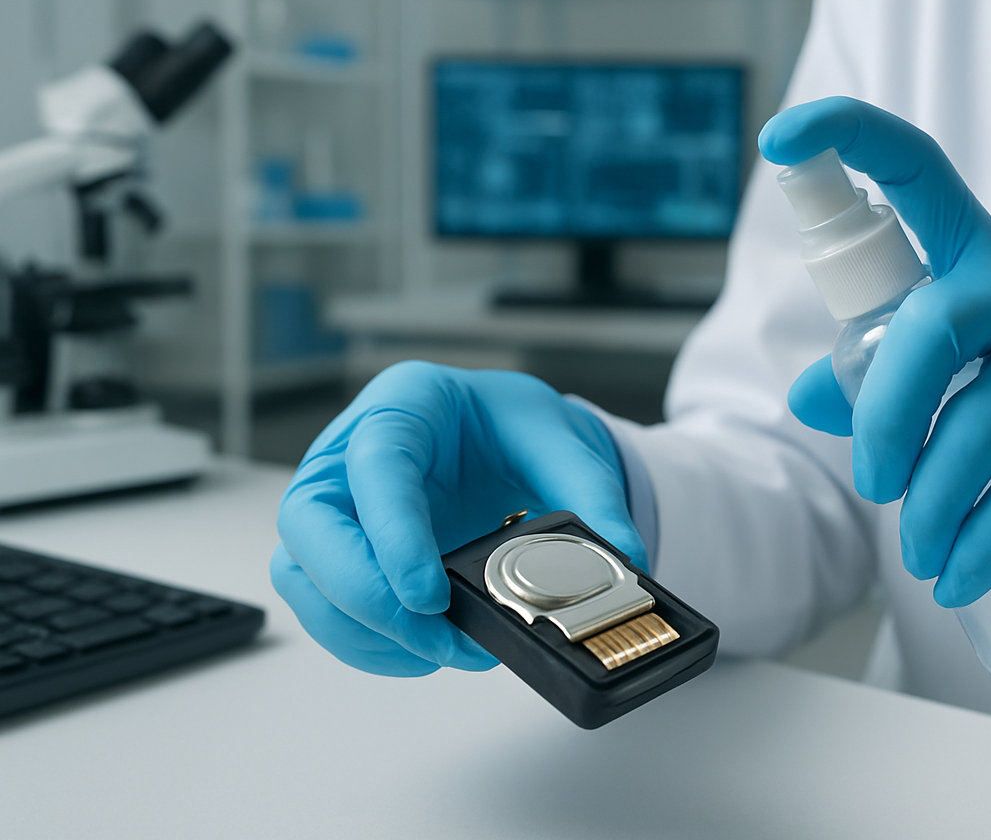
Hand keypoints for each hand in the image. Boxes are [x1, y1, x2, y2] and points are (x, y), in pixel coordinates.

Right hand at [271, 361, 641, 676]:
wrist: (508, 442)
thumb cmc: (514, 427)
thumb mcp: (561, 443)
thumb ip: (592, 497)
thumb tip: (621, 557)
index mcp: (405, 404)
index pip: (375, 466)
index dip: (394, 536)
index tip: (429, 595)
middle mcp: (351, 451)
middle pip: (310, 526)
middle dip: (363, 594)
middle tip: (433, 636)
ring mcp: (338, 506)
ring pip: (304, 575)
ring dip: (364, 630)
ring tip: (445, 651)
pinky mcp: (343, 554)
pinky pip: (326, 607)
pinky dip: (370, 643)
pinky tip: (426, 652)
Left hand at [760, 98, 990, 685]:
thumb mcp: (951, 399)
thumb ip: (880, 386)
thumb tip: (809, 396)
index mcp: (982, 265)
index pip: (919, 175)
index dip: (850, 141)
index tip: (779, 139)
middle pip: (933, 324)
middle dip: (885, 417)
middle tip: (873, 485)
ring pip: (976, 422)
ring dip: (931, 507)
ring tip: (919, 553)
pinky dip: (979, 545)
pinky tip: (959, 578)